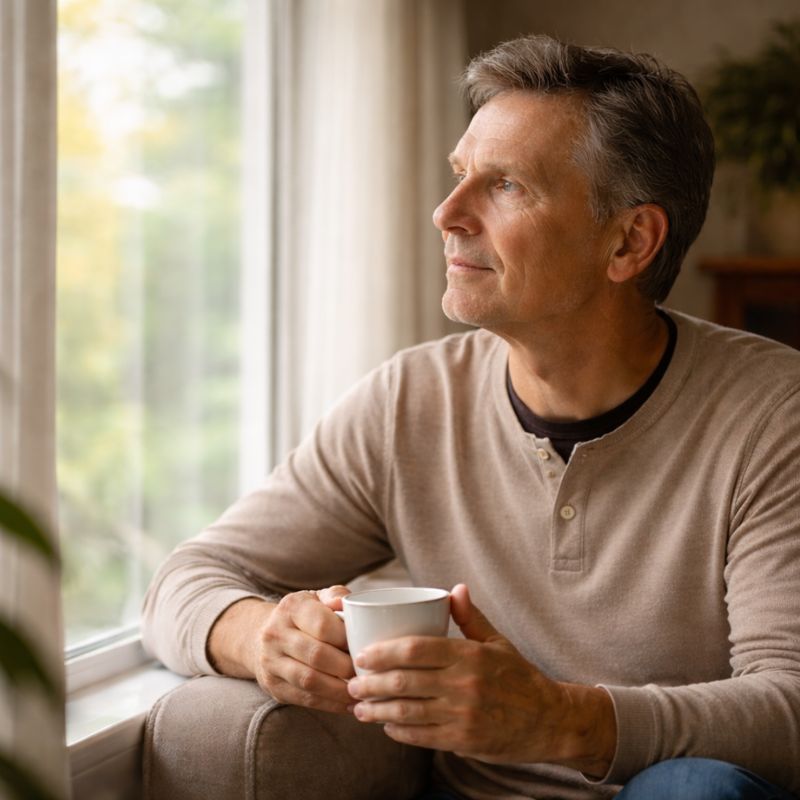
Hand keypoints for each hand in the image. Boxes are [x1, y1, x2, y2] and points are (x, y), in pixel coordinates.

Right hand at [209, 586, 354, 713]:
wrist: (260, 636)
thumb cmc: (303, 615)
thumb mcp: (317, 598)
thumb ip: (336, 596)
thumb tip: (347, 603)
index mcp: (291, 607)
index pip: (322, 625)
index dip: (347, 638)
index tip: (365, 645)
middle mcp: (276, 633)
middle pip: (317, 655)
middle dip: (347, 666)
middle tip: (368, 671)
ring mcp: (271, 662)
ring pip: (310, 680)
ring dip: (340, 689)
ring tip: (361, 690)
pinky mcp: (274, 686)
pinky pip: (306, 699)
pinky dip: (331, 704)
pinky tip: (350, 703)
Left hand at [346, 584, 614, 774]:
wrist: (550, 720)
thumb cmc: (519, 678)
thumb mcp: (497, 642)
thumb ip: (471, 617)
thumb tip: (455, 588)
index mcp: (469, 655)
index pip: (416, 649)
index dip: (383, 652)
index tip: (363, 654)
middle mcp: (463, 685)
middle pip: (404, 682)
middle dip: (371, 683)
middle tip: (352, 682)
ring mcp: (463, 715)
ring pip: (407, 712)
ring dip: (377, 710)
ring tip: (359, 707)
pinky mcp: (464, 741)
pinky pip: (421, 736)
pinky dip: (398, 731)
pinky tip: (386, 726)